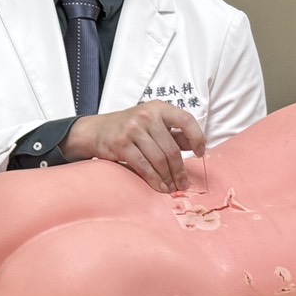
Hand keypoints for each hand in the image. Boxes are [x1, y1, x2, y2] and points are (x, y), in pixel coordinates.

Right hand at [60, 100, 204, 192]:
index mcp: (159, 108)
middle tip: (183, 183)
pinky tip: (160, 186)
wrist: (96, 130)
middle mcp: (147, 116)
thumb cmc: (129, 127)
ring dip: (168, 178)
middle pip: (171, 148)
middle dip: (179, 170)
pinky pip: (144, 166)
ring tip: (172, 187)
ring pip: (159, 160)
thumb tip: (195, 146)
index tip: (199, 153)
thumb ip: (173, 132)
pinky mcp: (122, 144)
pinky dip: (154, 180)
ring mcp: (133, 129)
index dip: (196, 137)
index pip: (186, 120)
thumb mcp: (152, 122)